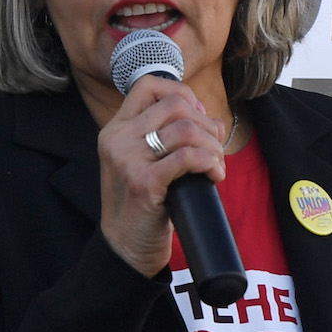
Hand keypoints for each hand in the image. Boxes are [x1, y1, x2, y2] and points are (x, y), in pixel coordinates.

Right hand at [97, 76, 228, 276]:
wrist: (125, 246)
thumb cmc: (142, 202)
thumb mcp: (142, 160)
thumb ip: (163, 134)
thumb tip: (208, 115)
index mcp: (115, 129)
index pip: (148, 85)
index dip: (182, 93)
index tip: (198, 116)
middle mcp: (117, 139)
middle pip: (176, 105)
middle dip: (206, 124)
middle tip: (214, 147)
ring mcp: (127, 160)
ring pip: (186, 130)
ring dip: (212, 146)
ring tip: (216, 164)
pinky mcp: (144, 183)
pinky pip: (188, 157)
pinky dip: (210, 162)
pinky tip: (214, 175)